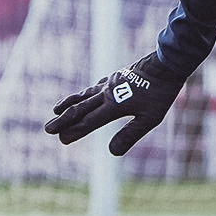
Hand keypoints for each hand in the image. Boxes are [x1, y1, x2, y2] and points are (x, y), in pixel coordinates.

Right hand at [43, 52, 187, 155]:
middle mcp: (107, 93)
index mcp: (114, 105)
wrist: (167, 62)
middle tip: (48, 129)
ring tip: (56, 110)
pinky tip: (84, 94)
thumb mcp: (150, 118)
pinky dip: (84, 93)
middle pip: (80, 108)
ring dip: (69, 104)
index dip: (74, 131)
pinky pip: (95, 87)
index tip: (61, 139)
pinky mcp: (116, 77)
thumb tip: (111, 153)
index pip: (89, 121)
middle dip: (63, 121)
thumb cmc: (160, 92)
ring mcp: (110, 83)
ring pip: (84, 95)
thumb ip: (130, 134)